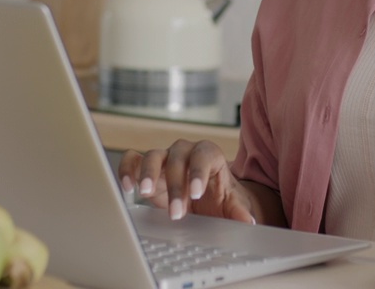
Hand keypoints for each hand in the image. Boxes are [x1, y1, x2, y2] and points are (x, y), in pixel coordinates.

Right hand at [117, 140, 256, 223]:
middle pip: (177, 158)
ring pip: (153, 155)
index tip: (197, 193)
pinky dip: (127, 170)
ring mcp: (164, 158)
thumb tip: (247, 221)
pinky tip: (127, 187)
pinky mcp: (146, 168)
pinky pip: (133, 160)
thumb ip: (238, 211)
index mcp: (209, 155)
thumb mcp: (232, 204)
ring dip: (148, 173)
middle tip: (176, 212)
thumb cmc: (219, 198)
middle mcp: (185, 152)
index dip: (199, 172)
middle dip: (176, 186)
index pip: (204, 155)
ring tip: (145, 193)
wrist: (205, 199)